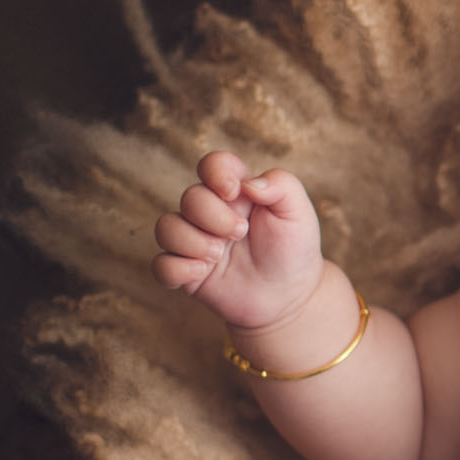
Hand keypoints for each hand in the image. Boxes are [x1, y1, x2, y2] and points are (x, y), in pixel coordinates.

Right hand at [151, 151, 325, 329]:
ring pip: (167, 227)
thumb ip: (282, 185)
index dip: (216, 173)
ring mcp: (195, 241)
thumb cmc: (293, 249)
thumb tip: (249, 183)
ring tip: (219, 255)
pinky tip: (202, 273)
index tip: (233, 193)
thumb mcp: (298, 213)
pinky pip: (160, 265)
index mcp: (237, 192)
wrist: (289, 294)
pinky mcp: (186, 271)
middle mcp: (210, 212)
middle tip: (240, 233)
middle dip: (213, 216)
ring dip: (192, 242)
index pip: (212, 164)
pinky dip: (177, 269)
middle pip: (190, 197)